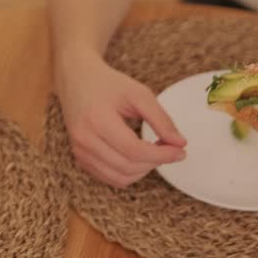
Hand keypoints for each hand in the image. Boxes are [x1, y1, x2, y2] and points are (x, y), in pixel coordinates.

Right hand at [56, 51, 186, 187]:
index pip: (134, 150)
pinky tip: (138, 157)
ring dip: (143, 170)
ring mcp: (79, 151)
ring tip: (154, 152)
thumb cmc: (108, 84)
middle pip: (128, 166)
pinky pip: (110, 178)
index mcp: (97, 119)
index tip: (180, 151)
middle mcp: (84, 139)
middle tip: (170, 148)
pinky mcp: (80, 158)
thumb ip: (161, 119)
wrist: (77, 79)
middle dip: (155, 162)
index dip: (162, 155)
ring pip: (120, 178)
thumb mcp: (138, 94)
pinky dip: (129, 173)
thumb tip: (180, 143)